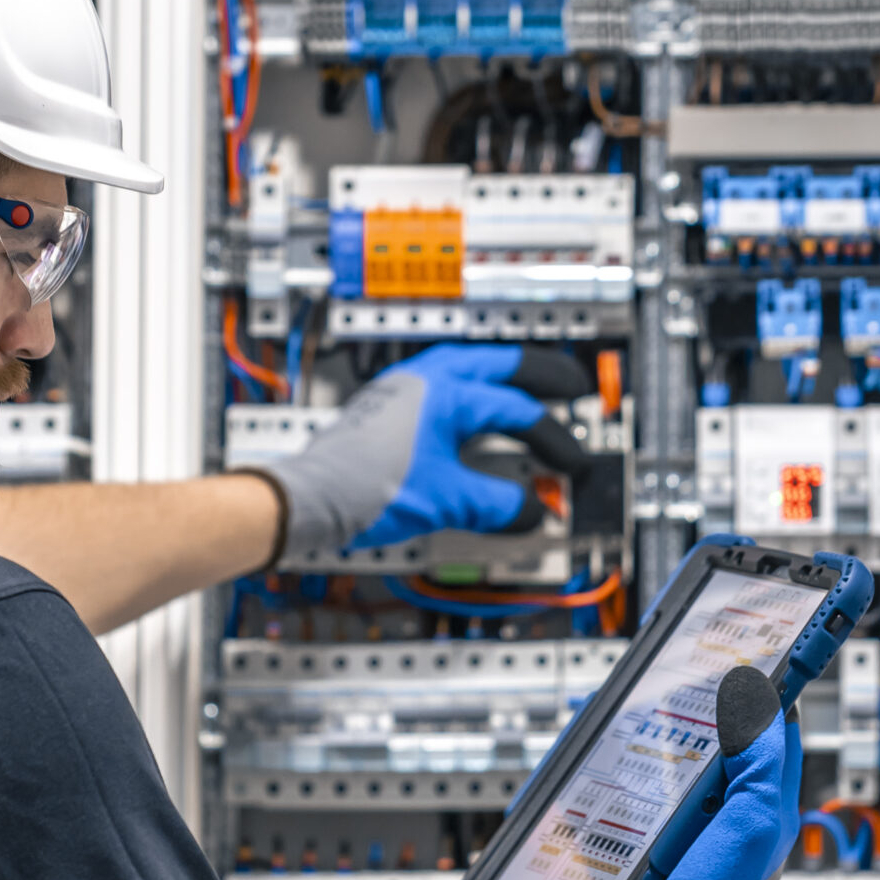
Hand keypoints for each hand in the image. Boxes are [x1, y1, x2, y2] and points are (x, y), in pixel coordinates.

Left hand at [258, 345, 591, 561]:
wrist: (306, 500)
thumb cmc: (361, 489)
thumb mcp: (444, 500)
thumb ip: (494, 504)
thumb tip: (528, 513)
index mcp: (445, 392)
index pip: (515, 410)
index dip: (553, 438)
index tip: (573, 465)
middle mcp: (424, 381)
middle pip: (496, 366)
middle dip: (539, 376)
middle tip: (571, 384)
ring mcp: (403, 392)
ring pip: (467, 371)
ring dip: (502, 381)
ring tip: (529, 391)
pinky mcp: (387, 412)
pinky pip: (444, 391)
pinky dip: (472, 400)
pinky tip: (474, 418)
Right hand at [606, 664, 801, 879]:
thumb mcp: (752, 820)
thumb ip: (764, 763)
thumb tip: (766, 703)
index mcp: (768, 812)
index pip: (775, 738)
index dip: (764, 698)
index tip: (744, 660)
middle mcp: (738, 823)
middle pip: (728, 753)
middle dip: (712, 718)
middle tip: (687, 682)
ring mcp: (699, 839)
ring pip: (689, 776)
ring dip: (673, 749)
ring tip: (650, 717)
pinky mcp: (664, 853)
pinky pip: (658, 804)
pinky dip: (647, 782)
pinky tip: (625, 770)